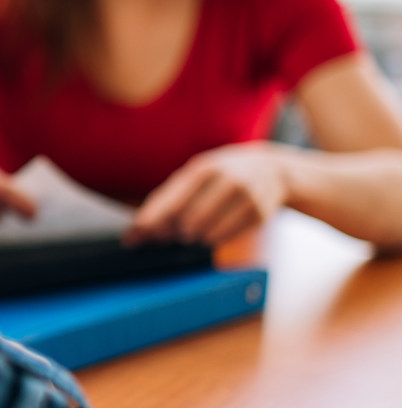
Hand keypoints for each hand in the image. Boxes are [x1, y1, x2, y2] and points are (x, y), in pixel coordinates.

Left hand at [128, 142, 288, 245]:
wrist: (272, 169)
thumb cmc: (222, 174)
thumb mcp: (198, 174)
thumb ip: (171, 197)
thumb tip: (143, 227)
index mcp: (203, 168)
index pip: (171, 198)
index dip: (152, 219)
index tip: (135, 234)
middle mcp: (224, 180)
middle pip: (188, 219)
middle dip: (173, 232)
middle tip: (170, 234)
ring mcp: (245, 197)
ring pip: (207, 232)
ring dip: (194, 237)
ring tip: (193, 231)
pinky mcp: (259, 214)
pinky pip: (227, 237)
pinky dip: (214, 239)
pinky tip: (210, 234)